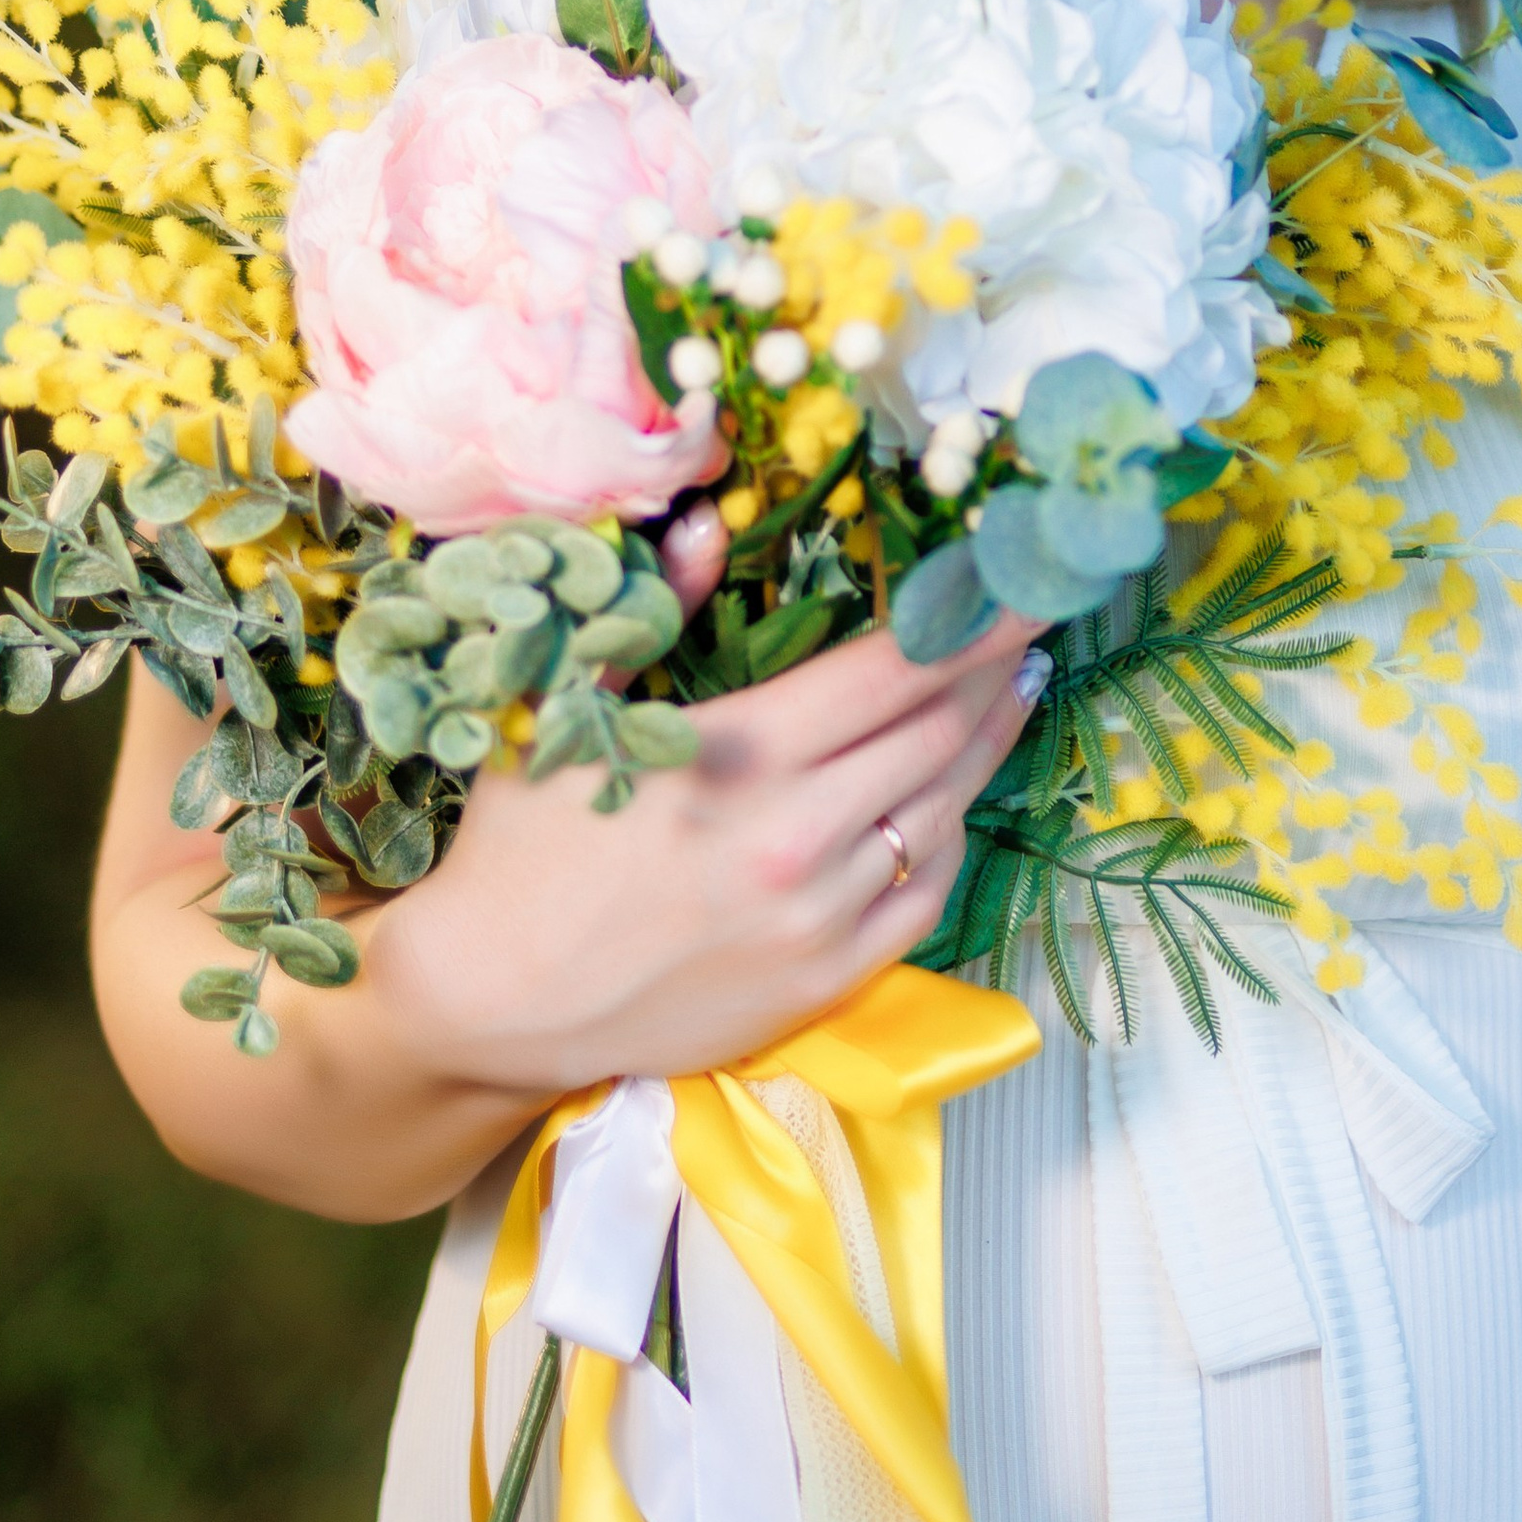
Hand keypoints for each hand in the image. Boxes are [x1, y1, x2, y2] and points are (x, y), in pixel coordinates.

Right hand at [363, 609, 1047, 1100]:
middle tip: (1030, 622)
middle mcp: (796, 838)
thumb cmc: (521, 844)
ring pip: (943, 814)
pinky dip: (950, 839)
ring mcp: (817, 919)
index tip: (1024, 582)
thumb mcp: (566, 706)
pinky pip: (922, 901)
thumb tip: (708, 519)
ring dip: (988, 746)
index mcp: (742, 756)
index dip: (973, 620)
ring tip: (1012, 693)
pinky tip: (956, 798)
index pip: (896, 671)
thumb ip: (651, 608)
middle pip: (938, 734)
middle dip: (994, 669)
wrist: (491, 1002)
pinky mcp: (822, 984)